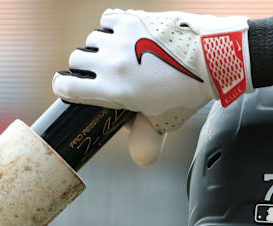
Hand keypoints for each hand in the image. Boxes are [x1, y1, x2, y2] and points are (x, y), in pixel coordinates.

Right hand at [53, 9, 252, 165]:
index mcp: (113, 90)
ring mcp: (120, 39)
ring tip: (117, 54)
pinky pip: (107, 19)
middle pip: (76, 60)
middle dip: (83, 67)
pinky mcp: (131, 19)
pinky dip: (110, 26)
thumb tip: (142, 159)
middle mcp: (110, 63)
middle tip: (98, 72)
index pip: (67, 87)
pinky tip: (123, 35)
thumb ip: (147, 137)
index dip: (63, 87)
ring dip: (99, 47)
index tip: (66, 87)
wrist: (210, 58)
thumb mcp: (165, 120)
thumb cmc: (188, 92)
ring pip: (92, 39)